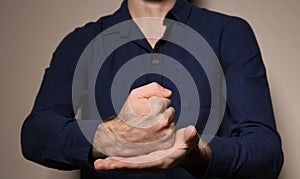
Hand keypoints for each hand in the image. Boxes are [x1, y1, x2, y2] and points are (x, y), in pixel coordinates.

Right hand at [92, 82, 175, 157]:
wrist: (121, 137)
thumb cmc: (128, 116)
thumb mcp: (136, 95)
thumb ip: (154, 88)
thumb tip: (169, 93)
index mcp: (157, 107)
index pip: (167, 100)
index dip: (156, 103)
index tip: (147, 109)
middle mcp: (163, 121)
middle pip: (171, 110)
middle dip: (161, 112)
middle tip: (148, 117)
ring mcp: (166, 133)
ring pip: (171, 122)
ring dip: (163, 122)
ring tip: (149, 125)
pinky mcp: (167, 142)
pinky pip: (171, 132)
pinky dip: (163, 132)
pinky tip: (153, 133)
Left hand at [93, 125, 210, 174]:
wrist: (188, 151)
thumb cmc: (188, 146)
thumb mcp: (191, 141)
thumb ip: (191, 137)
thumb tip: (191, 131)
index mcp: (161, 162)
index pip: (142, 165)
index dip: (128, 165)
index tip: (114, 164)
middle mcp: (151, 164)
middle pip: (130, 167)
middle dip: (114, 166)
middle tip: (99, 165)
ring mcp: (147, 161)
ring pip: (128, 164)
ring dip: (113, 164)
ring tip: (98, 163)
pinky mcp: (144, 158)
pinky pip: (130, 160)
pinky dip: (119, 159)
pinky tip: (108, 157)